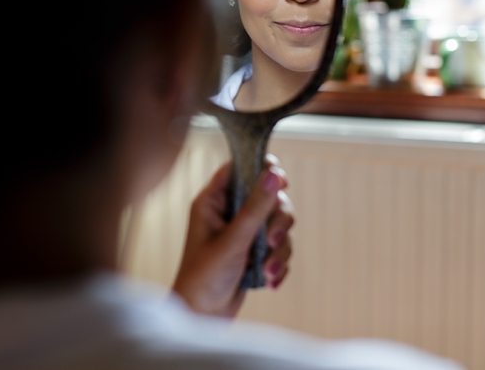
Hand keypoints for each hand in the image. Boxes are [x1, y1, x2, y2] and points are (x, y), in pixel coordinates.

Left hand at [172, 156, 293, 317]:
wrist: (202, 317)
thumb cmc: (205, 276)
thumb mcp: (233, 240)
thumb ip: (255, 206)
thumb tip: (274, 173)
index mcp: (213, 201)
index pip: (240, 168)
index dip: (263, 167)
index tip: (281, 179)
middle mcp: (229, 212)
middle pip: (268, 197)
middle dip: (277, 221)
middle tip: (270, 240)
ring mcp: (243, 232)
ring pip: (278, 224)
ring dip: (278, 249)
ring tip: (268, 270)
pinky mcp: (254, 252)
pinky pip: (278, 247)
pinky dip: (278, 263)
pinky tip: (270, 281)